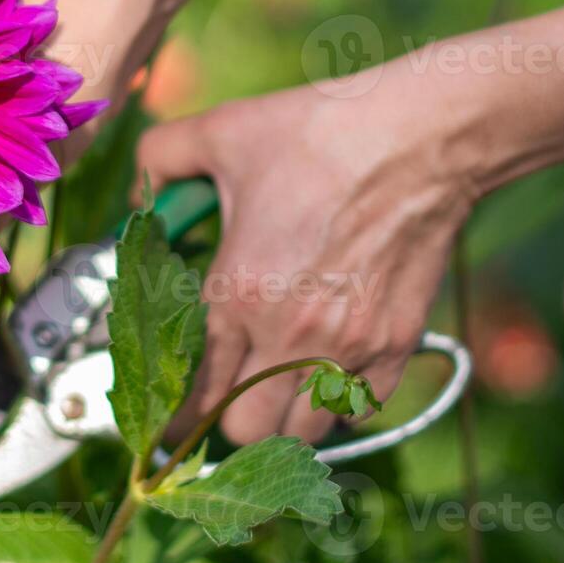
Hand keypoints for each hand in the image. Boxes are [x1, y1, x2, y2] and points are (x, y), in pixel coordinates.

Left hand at [139, 60, 480, 443]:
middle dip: (229, 415)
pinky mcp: (397, 343)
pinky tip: (332, 365)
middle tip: (230, 387)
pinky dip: (344, 400)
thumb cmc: (323, 132)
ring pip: (305, 432)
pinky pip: (363, 409)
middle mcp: (290, 334)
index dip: (178, 410)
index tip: (175, 413)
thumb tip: (142, 186)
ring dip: (286, 413)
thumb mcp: (223, 130)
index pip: (194, 390)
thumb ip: (162, 156)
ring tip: (281, 380)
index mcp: (238, 292)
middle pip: (244, 430)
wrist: (421, 138)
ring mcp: (349, 346)